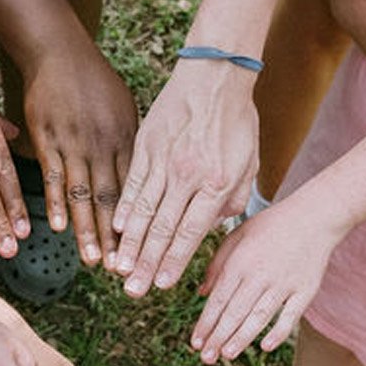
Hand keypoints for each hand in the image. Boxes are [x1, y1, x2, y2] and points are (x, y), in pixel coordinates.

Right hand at [21, 40, 136, 267]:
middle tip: (122, 270)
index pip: (138, 189)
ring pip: (83, 193)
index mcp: (128, 139)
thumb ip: (138, 145)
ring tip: (91, 261)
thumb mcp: (128, 110)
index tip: (148, 251)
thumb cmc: (97, 82)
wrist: (59, 52)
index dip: (143, 222)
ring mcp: (74, 143)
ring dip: (87, 229)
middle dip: (117, 236)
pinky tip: (58, 227)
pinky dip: (55, 203)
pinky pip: (52, 175)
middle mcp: (103, 144)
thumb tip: (154, 178)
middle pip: (113, 198)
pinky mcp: (47, 139)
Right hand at [110, 59, 259, 296]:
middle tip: (133, 291)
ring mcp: (165, 160)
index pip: (191, 231)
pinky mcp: (146, 145)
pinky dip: (124, 207)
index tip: (161, 285)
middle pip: (164, 229)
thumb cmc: (237, 120)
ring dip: (130, 244)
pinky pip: (133, 182)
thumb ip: (234, 197)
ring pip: (144, 210)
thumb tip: (216, 226)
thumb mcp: (249, 161)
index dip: (175, 261)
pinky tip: (116, 228)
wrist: (215, 74)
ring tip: (119, 269)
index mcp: (217, 182)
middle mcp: (189, 175)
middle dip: (146, 264)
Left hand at [189, 204, 341, 364]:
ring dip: (242, 338)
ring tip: (227, 355)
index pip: (219, 298)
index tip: (195, 342)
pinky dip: (278, 332)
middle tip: (206, 358)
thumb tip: (202, 294)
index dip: (206, 322)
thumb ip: (217, 264)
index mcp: (241, 261)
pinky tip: (265, 347)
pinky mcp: (305, 290)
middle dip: (218, 336)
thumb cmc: (271, 226)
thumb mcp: (237, 235)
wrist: (314, 216)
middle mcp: (261, 274)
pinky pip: (290, 316)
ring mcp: (284, 283)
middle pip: (235, 311)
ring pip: (259, 316)